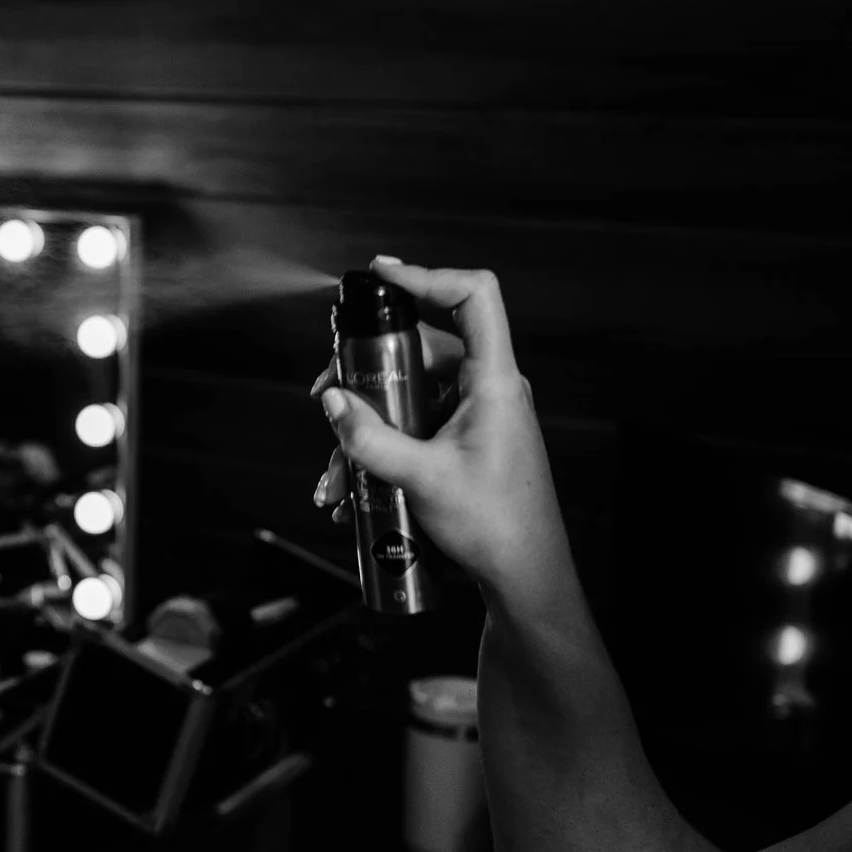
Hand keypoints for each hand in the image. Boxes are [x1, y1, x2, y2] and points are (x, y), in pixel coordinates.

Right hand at [309, 258, 570, 603]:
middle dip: (366, 370)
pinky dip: (379, 447)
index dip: (428, 275)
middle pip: (422, 346)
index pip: (473, 297)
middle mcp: (488, 389)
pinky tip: (349, 492)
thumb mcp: (422, 479)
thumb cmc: (495, 526)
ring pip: (409, 392)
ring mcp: (475, 415)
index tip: (381, 275)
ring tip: (333, 472)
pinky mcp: (462, 441)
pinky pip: (413, 424)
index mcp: (495, 381)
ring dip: (365, 424)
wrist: (524, 576)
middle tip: (326, 393)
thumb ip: (369, 437)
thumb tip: (330, 400)